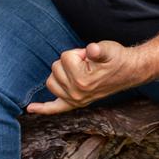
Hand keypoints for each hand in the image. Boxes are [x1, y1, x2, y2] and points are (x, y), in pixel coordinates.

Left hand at [26, 41, 142, 114]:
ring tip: (81, 70)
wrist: (129, 71)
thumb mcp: (109, 49)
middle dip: (70, 60)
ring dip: (62, 73)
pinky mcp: (74, 103)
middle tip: (88, 63)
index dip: (78, 52)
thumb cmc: (117, 58)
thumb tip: (92, 49)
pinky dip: (42, 109)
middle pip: (55, 68)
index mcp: (82, 81)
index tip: (91, 57)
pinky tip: (30, 108)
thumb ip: (98, 50)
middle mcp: (76, 94)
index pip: (65, 57)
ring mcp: (74, 100)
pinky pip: (54, 108)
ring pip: (51, 81)